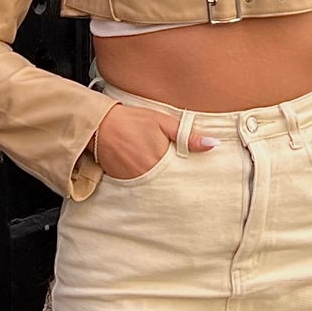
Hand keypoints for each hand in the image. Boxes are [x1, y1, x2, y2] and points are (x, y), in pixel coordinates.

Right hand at [92, 101, 215, 179]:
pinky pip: (140, 189)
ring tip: (168, 183)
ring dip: (163, 188)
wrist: (99, 125)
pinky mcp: (123, 183)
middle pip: (171, 187)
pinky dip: (147, 186)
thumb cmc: (131, 120)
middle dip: (179, 188)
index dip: (193, 181)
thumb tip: (212, 144)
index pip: (184, 178)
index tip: (201, 185)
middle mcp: (148, 175)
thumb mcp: (162, 121)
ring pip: (156, 190)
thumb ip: (186, 134)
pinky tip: (150, 180)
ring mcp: (134, 181)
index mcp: (161, 160)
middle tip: (189, 190)